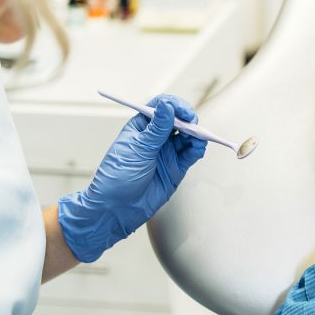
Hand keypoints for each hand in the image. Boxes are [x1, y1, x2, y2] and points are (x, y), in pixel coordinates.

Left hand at [58, 94, 206, 262]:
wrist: (116, 209)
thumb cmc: (117, 177)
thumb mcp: (137, 149)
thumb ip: (156, 129)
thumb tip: (167, 106)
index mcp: (141, 127)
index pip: (160, 107)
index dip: (173, 105)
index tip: (182, 110)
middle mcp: (156, 137)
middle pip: (178, 119)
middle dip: (188, 119)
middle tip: (192, 124)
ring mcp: (167, 152)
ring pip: (187, 136)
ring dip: (195, 134)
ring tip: (198, 138)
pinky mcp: (176, 167)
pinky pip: (191, 153)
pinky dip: (197, 148)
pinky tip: (198, 148)